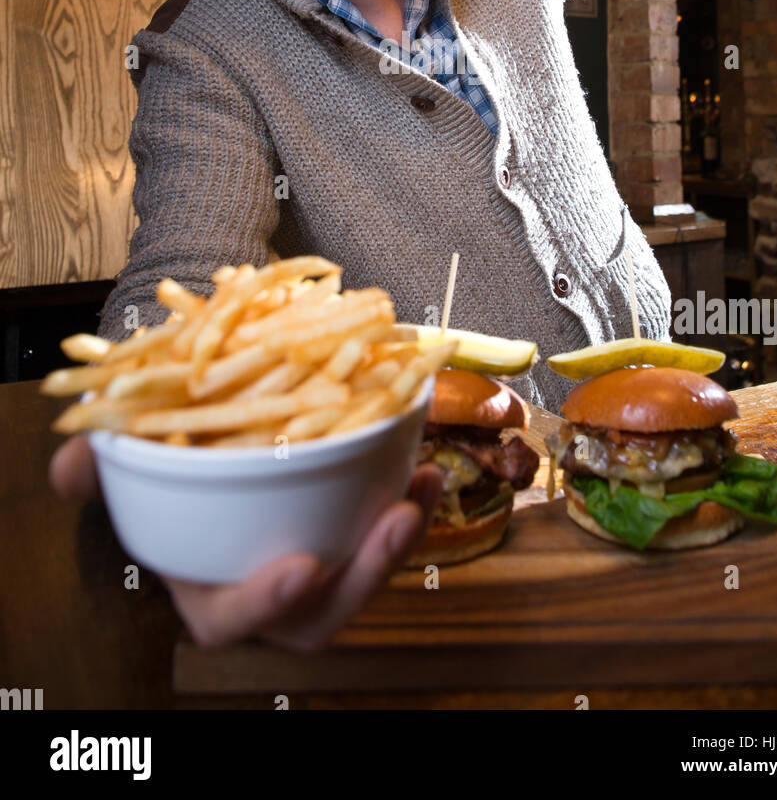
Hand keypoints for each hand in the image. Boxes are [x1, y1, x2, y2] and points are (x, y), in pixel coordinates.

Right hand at [50, 434, 442, 651]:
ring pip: (362, 577)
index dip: (265, 601)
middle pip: (321, 614)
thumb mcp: (128, 465)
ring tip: (415, 493)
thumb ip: (99, 471)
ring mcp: (316, 560)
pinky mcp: (347, 530)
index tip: (301, 565)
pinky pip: (385, 534)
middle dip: (363, 578)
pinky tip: (422, 466)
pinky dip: (410, 504)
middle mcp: (268, 587)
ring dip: (397, 543)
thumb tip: (70, 468)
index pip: (232, 619)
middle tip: (392, 522)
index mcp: (208, 587)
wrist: (208, 440)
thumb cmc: (165, 464)